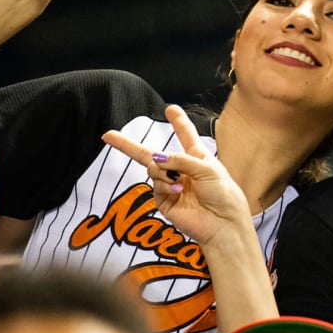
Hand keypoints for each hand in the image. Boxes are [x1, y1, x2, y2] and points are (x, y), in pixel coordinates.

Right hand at [101, 105, 253, 246]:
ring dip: (162, 171)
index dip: (178, 122)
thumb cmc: (224, 194)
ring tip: (179, 181)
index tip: (170, 109)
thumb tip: (156, 159)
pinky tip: (177, 190)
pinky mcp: (164, 202)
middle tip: (108, 136)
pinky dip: (164, 185)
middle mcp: (181, 170)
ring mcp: (170, 186)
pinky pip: (155, 186)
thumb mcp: (207, 168)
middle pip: (151, 155)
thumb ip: (181, 160)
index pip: (185, 136)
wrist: (223, 223)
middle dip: (128, 145)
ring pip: (152, 169)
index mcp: (196, 158)